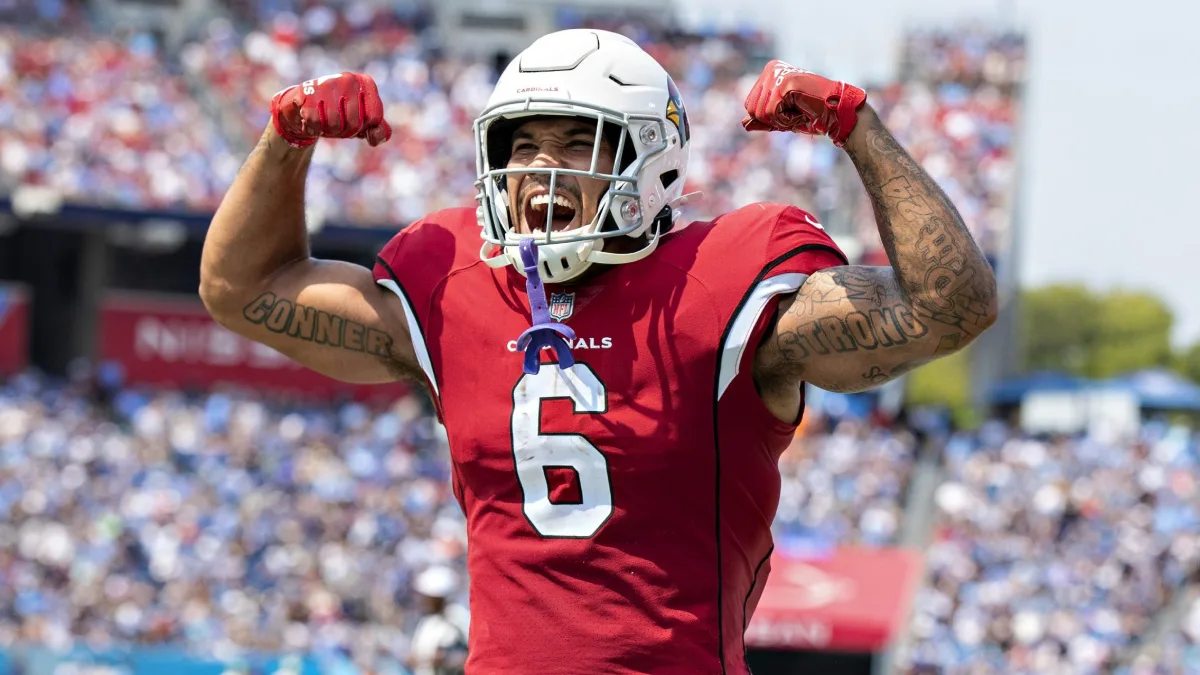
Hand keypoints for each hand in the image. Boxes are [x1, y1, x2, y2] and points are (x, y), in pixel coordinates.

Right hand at [270, 72, 391, 147]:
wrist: (303, 108)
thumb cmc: (338, 115)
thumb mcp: (362, 122)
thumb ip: (379, 130)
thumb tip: (373, 137)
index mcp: (366, 83)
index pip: (374, 117)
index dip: (363, 128)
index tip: (354, 123)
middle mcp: (348, 79)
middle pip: (354, 124)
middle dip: (345, 132)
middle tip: (336, 124)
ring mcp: (327, 83)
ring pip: (335, 125)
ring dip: (328, 131)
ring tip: (323, 121)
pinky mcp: (307, 91)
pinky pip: (315, 123)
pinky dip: (312, 129)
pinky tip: (309, 120)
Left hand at [741, 60, 865, 146]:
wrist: (838, 113)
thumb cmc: (813, 114)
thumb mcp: (784, 118)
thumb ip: (764, 120)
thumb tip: (744, 124)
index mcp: (770, 72)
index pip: (749, 105)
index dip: (768, 118)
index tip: (789, 111)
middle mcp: (772, 69)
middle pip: (751, 109)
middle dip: (772, 120)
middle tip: (795, 112)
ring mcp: (778, 75)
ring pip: (760, 113)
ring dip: (781, 120)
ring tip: (799, 110)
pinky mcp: (785, 84)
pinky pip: (772, 113)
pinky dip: (787, 120)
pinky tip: (802, 110)